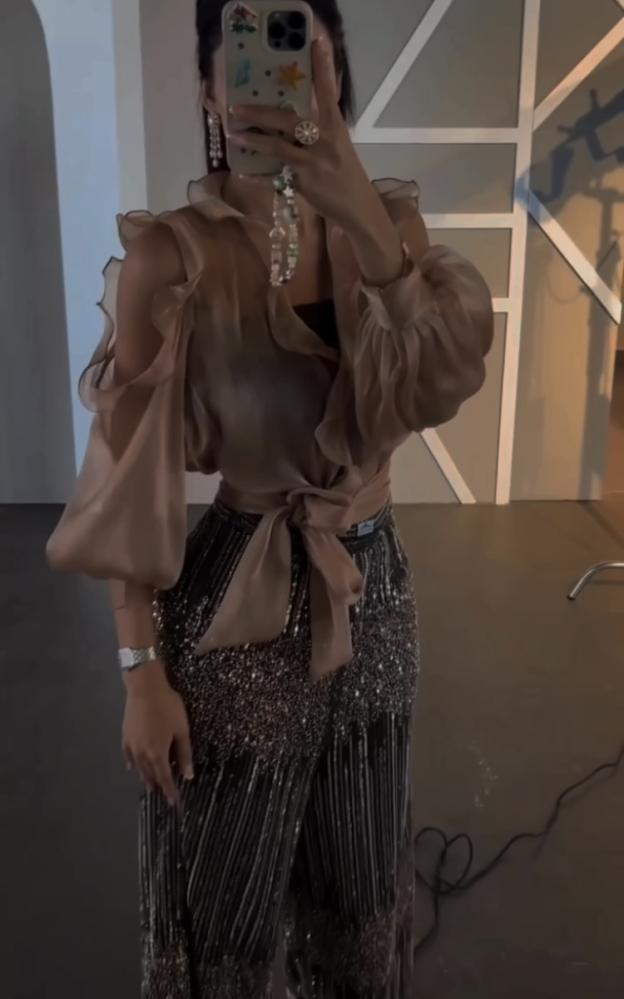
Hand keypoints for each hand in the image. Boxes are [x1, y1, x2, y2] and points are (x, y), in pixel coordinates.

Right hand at [122, 661, 193, 805]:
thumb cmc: (167, 707)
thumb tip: (187, 775)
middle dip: (158, 785)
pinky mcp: (125, 736)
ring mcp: (131, 745)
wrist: (144, 688)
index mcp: (157, 753)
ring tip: (150, 785)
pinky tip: (132, 767)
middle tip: (163, 794)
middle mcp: (142, 754)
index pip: (165, 778)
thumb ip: (184, 753)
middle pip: (151, 774)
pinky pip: (128, 755)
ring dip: (145, 777)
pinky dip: (132, 764)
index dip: (170, 791)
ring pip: (139, 767)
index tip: (175, 802)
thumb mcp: (182, 730)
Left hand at [227, 36, 373, 226]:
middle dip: (260, 114)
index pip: (328, 92)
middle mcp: (325, 140)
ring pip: (278, 147)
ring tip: (233, 135)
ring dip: (253, 141)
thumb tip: (288, 116)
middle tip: (237, 107)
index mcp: (335, 126)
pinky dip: (258, 175)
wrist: (357, 207)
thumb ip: (318, 129)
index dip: (322, 67)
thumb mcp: (338, 145)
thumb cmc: (345, 174)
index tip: (316, 42)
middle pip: (288, 120)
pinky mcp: (305, 183)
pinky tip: (243, 171)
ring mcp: (314, 163)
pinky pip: (275, 176)